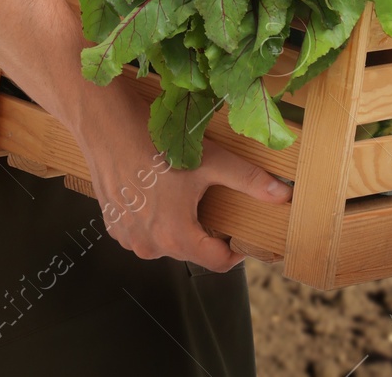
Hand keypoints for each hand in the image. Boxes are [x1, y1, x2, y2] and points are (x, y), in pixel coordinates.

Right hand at [73, 84, 290, 272]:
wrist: (108, 127)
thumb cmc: (158, 144)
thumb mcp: (212, 162)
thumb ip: (250, 181)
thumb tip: (283, 194)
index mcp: (175, 236)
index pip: (217, 263)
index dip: (236, 251)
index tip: (242, 235)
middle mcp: (149, 245)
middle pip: (192, 251)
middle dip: (207, 234)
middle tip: (213, 204)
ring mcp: (128, 238)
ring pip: (166, 243)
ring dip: (179, 226)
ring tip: (183, 196)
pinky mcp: (113, 226)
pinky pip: (144, 233)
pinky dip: (154, 220)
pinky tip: (157, 194)